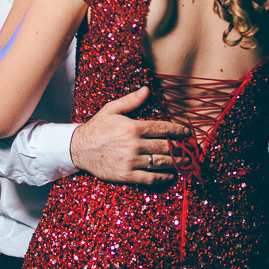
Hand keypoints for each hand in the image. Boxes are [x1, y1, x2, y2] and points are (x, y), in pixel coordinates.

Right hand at [69, 86, 192, 185]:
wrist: (79, 149)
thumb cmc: (96, 128)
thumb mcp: (111, 109)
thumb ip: (131, 101)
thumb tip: (146, 90)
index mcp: (133, 127)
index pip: (162, 128)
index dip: (177, 131)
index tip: (187, 133)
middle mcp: (134, 145)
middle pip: (165, 146)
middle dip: (180, 148)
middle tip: (190, 150)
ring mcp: (131, 161)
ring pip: (160, 163)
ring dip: (177, 163)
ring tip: (186, 162)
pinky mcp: (126, 175)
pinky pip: (150, 178)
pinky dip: (163, 178)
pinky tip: (171, 176)